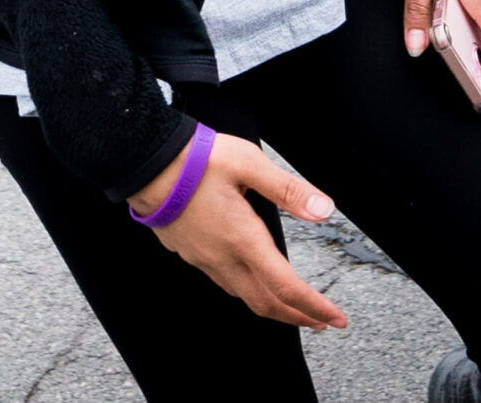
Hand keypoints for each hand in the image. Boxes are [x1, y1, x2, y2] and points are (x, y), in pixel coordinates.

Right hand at [129, 130, 347, 329]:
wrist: (144, 163)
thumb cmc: (193, 160)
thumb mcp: (248, 163)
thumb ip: (288, 189)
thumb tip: (323, 209)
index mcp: (244, 239)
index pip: (287, 288)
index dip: (316, 308)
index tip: (337, 319)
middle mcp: (223, 257)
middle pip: (266, 303)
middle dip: (298, 317)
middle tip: (320, 321)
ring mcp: (203, 258)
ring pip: (242, 296)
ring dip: (272, 306)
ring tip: (290, 305)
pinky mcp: (188, 251)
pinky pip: (223, 282)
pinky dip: (246, 290)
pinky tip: (249, 277)